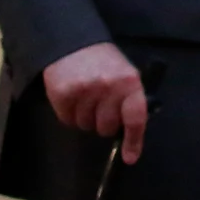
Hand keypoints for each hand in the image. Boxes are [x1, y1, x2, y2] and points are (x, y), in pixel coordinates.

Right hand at [42, 42, 148, 164]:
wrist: (73, 42)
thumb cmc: (104, 62)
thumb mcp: (124, 74)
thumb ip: (129, 99)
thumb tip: (129, 132)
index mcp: (130, 82)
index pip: (135, 117)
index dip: (134, 140)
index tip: (130, 157)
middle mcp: (109, 87)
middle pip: (107, 128)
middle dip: (104, 122)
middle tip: (100, 106)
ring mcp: (85, 91)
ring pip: (86, 126)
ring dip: (85, 117)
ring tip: (86, 96)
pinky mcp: (63, 94)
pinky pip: (68, 121)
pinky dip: (70, 114)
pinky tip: (73, 97)